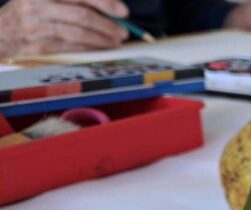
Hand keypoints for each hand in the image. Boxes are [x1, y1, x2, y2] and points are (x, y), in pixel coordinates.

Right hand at [0, 0, 128, 56]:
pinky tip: (98, 49)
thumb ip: (75, 0)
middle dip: (108, 25)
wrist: (1, 32)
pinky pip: (70, 48)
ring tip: (114, 42)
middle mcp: (38, 5)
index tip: (123, 12)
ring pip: (78, 34)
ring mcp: (36, 27)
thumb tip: (111, 6)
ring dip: (102, 40)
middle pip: (83, 15)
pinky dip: (88, 49)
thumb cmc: (31, 12)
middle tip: (123, 32)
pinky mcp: (36, 46)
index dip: (105, 2)